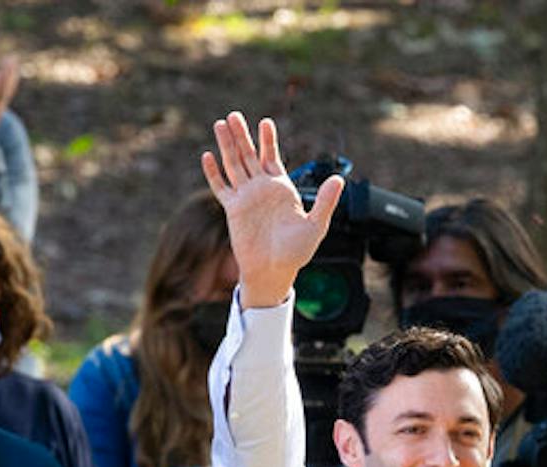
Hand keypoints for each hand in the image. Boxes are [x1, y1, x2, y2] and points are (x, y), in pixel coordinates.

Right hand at [200, 111, 342, 310]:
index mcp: (281, 188)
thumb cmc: (296, 252)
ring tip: (220, 124)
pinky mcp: (233, 209)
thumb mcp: (316, 225)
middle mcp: (261, 189)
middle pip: (249, 155)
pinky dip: (213, 173)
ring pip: (233, 165)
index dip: (268, 139)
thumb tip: (338, 178)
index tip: (265, 121)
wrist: (274, 271)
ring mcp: (246, 197)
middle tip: (234, 115)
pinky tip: (207, 156)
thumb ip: (326, 201)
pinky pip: (221, 187)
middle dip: (242, 135)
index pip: (272, 157)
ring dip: (227, 145)